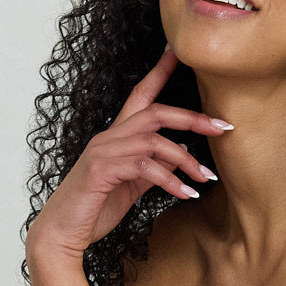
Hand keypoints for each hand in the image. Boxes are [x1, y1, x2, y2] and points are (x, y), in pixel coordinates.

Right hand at [24, 44, 231, 265]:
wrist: (63, 232)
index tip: (178, 53)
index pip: (140, 95)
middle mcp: (108, 137)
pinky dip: (169, 180)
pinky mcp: (101, 170)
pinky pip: (144, 166)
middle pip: (154, 112)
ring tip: (204, 178)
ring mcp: (103, 151)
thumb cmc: (95, 208)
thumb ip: (155, 168)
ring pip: (153, 140)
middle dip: (191, 119)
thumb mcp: (133, 185)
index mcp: (116, 137)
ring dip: (185, 159)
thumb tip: (182, 155)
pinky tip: (185, 193)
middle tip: (222, 127)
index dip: (159, 72)